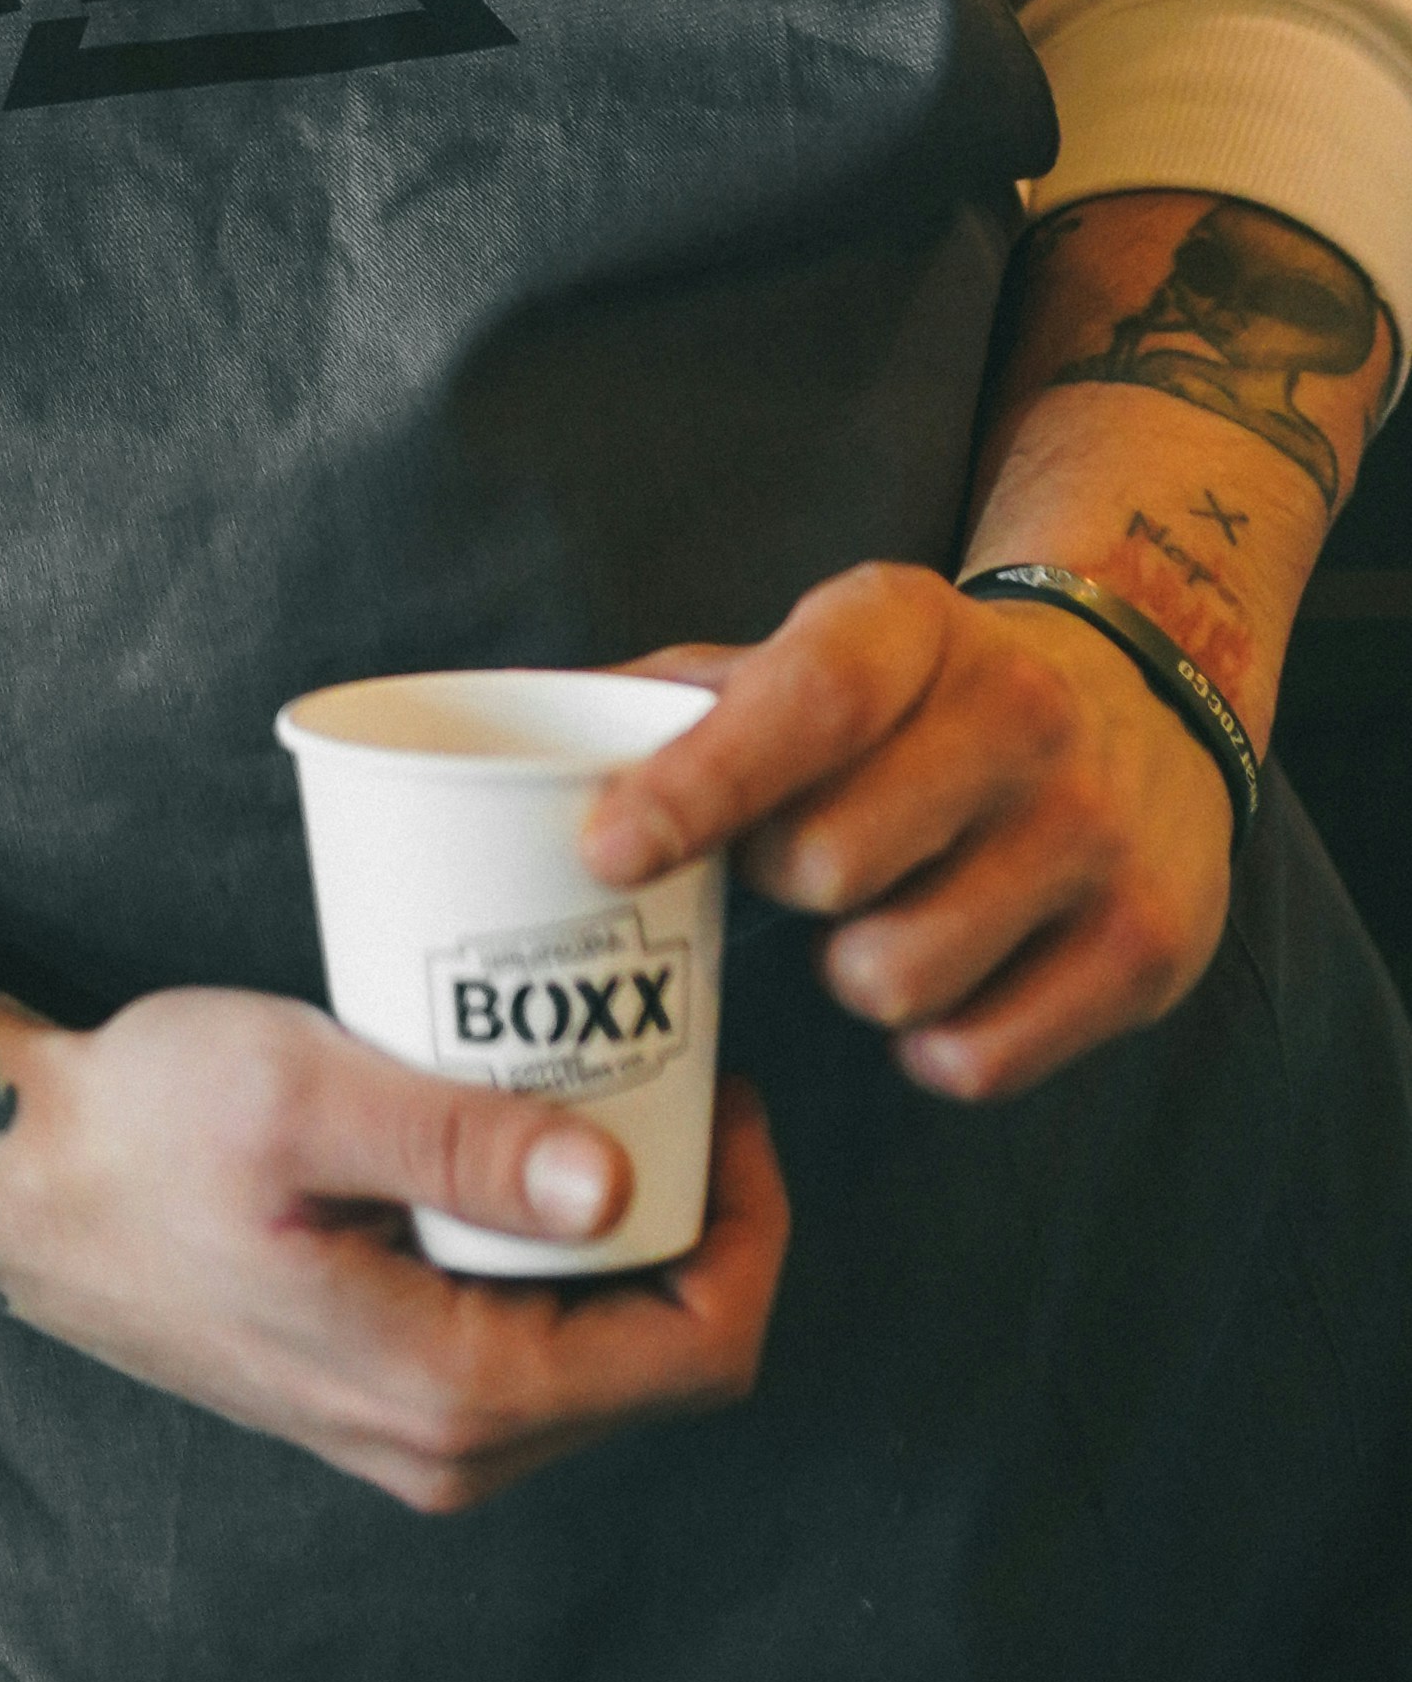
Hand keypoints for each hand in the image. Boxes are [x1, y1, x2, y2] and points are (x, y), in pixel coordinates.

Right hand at [0, 987, 787, 1517]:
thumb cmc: (147, 1127)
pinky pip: (533, 1343)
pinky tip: (523, 1143)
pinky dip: (561, 1250)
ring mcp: (418, 1433)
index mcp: (453, 1394)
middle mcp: (451, 1448)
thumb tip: (614, 1183)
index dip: (754, 1221)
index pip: (702, 1350)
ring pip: (604, 1353)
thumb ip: (459, 1144)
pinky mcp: (387, 1394)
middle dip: (705, 1216)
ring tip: (609, 1089)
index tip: (725, 1091)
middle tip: (679, 1067)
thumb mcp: (304, 1096)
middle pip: (666, 1356)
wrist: (18, 1184)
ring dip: (635, 1232)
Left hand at [584, 559, 1233, 1100]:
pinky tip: (953, 978)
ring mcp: (1098, 832)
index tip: (605, 851)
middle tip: (804, 863)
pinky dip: (935, 1043)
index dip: (697, 785)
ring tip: (884, 916)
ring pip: (894, 977)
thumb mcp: (819, 652)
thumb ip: (681, 700)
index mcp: (911, 624)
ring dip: (853, 972)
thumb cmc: (917, 699)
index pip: (803, 705)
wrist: (1145, 693)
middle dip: (780, 885)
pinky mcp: (1152, 946)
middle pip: (828, 865)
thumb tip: (529, 760)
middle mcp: (1022, 713)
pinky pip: (976, 1057)